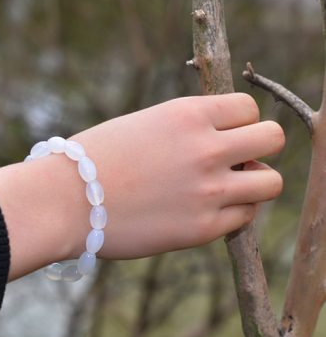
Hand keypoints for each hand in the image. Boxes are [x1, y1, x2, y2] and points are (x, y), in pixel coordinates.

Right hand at [0, 93, 284, 279]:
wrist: (64, 202)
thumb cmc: (92, 161)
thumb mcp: (140, 126)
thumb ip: (184, 129)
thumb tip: (218, 141)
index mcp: (187, 114)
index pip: (249, 108)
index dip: (239, 122)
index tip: (223, 136)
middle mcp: (206, 148)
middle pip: (273, 138)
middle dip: (258, 148)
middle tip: (233, 161)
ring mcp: (208, 190)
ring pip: (271, 182)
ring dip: (254, 183)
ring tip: (225, 188)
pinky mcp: (202, 228)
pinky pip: (245, 217)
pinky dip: (233, 214)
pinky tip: (204, 212)